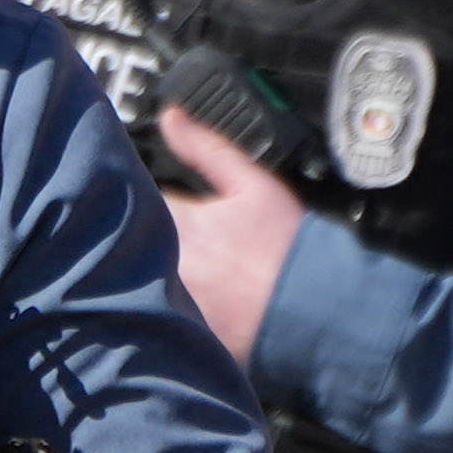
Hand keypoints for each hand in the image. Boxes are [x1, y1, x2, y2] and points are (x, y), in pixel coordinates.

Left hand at [148, 99, 308, 369]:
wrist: (318, 309)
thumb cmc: (289, 248)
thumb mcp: (252, 184)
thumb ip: (205, 148)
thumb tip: (171, 117)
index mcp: (179, 225)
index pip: (135, 201)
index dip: (139, 195)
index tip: (152, 197)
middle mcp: (168, 266)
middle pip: (134, 244)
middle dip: (142, 236)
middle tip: (181, 239)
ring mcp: (175, 304)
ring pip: (144, 280)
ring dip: (149, 272)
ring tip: (193, 271)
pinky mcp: (186, 335)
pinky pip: (162, 317)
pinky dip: (167, 308)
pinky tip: (194, 302)